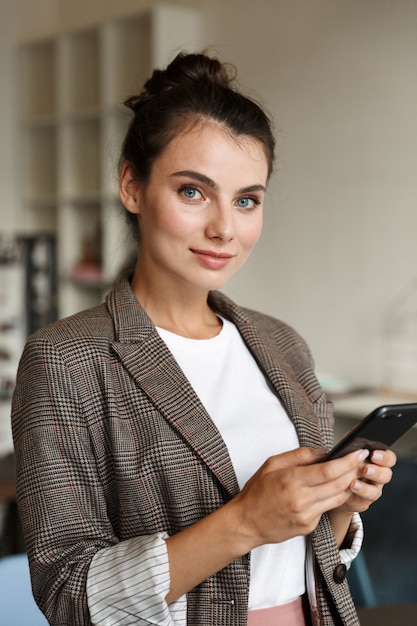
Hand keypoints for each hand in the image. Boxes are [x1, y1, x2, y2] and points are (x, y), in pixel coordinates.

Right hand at [229, 446, 371, 550]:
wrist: (247, 523)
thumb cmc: (257, 491)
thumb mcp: (272, 464)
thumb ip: (299, 455)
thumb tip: (324, 451)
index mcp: (291, 480)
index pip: (329, 470)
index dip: (348, 461)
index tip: (359, 453)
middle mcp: (301, 500)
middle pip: (339, 484)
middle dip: (355, 470)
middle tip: (364, 461)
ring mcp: (306, 515)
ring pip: (338, 498)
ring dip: (350, 484)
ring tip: (356, 472)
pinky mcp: (308, 526)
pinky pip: (327, 508)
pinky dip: (334, 497)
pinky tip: (337, 488)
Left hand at [339, 448, 396, 513]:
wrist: (336, 487)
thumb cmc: (344, 466)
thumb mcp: (347, 452)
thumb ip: (351, 445)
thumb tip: (349, 437)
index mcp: (378, 462)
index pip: (389, 458)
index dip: (384, 457)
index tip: (374, 454)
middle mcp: (378, 476)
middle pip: (386, 475)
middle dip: (377, 472)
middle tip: (365, 469)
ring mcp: (372, 490)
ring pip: (376, 491)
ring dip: (365, 487)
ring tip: (353, 483)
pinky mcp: (363, 502)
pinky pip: (363, 501)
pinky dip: (355, 496)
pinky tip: (349, 490)